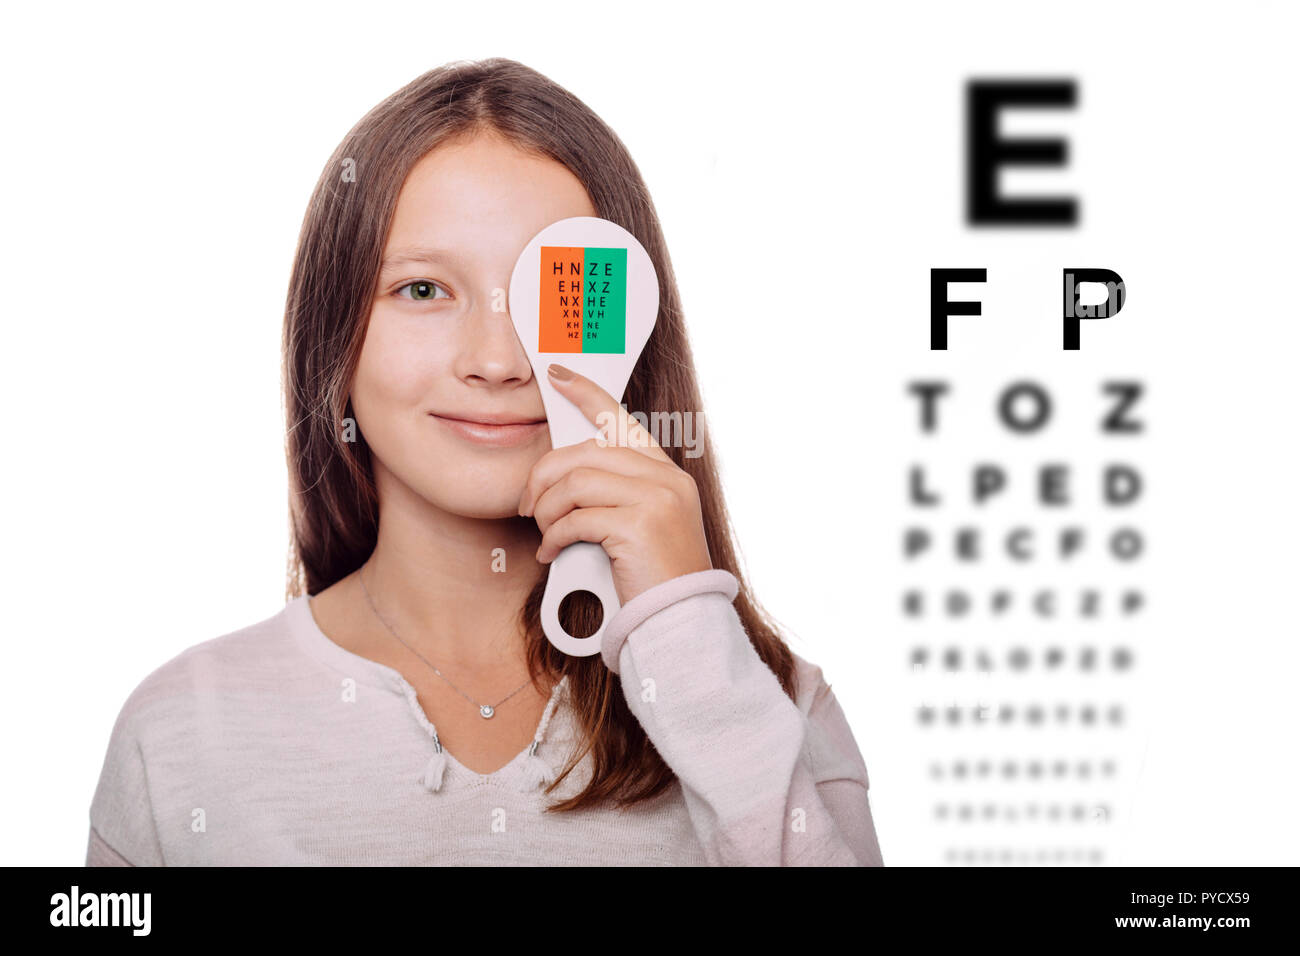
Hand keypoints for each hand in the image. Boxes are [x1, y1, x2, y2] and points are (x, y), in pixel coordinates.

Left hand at [518, 363, 712, 603]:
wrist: (681, 620)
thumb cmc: (653, 580)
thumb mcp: (639, 526)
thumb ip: (615, 495)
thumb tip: (561, 480)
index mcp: (666, 473)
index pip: (621, 420)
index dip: (587, 395)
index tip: (558, 377)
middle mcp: (665, 479)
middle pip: (585, 453)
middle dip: (545, 476)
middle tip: (529, 504)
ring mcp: (657, 499)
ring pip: (576, 483)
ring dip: (548, 510)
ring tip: (544, 533)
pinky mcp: (639, 525)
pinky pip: (576, 518)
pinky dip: (554, 536)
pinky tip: (551, 553)